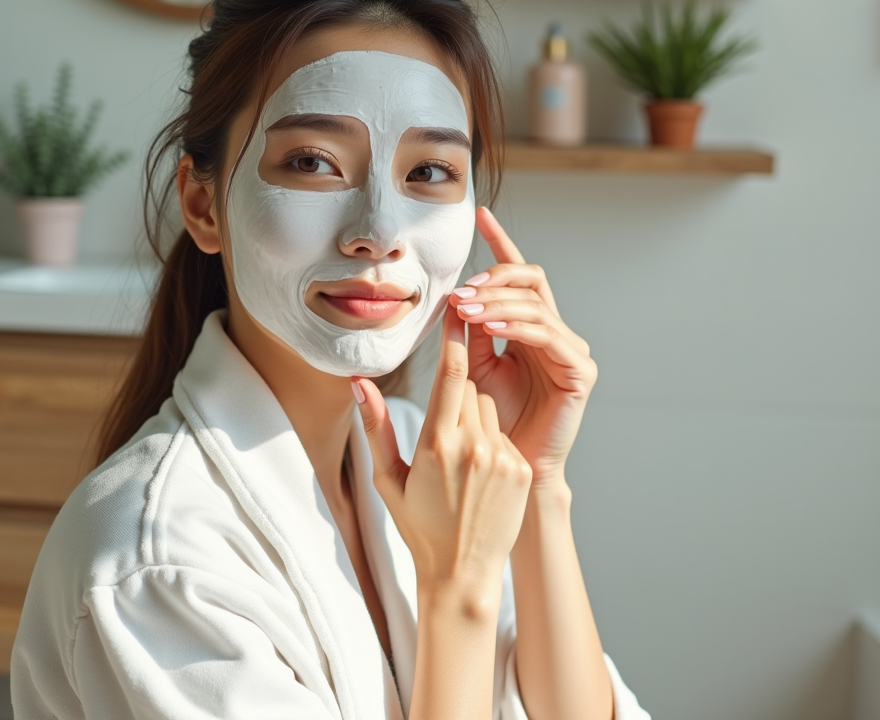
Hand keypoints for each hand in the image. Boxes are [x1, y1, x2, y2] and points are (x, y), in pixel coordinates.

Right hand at [353, 309, 532, 601]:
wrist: (462, 572)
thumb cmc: (418, 526)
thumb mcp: (387, 479)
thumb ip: (376, 426)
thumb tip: (359, 383)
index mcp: (437, 443)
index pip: (452, 373)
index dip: (455, 336)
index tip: (457, 307)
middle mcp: (474, 445)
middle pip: (470, 388)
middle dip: (457, 394)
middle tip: (442, 432)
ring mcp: (502, 457)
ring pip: (490, 409)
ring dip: (475, 419)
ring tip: (460, 462)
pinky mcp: (521, 469)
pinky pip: (505, 434)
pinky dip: (492, 442)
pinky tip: (479, 476)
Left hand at [446, 207, 597, 487]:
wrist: (509, 470)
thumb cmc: (490, 423)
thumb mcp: (473, 369)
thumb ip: (470, 333)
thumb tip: (455, 297)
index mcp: (528, 328)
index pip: (518, 276)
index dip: (502, 243)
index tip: (481, 215)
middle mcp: (553, 333)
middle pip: (530, 280)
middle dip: (495, 278)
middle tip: (462, 290)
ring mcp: (570, 350)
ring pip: (535, 306)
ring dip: (497, 303)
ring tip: (465, 308)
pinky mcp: (580, 371)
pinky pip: (548, 336)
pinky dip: (517, 327)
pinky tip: (491, 327)